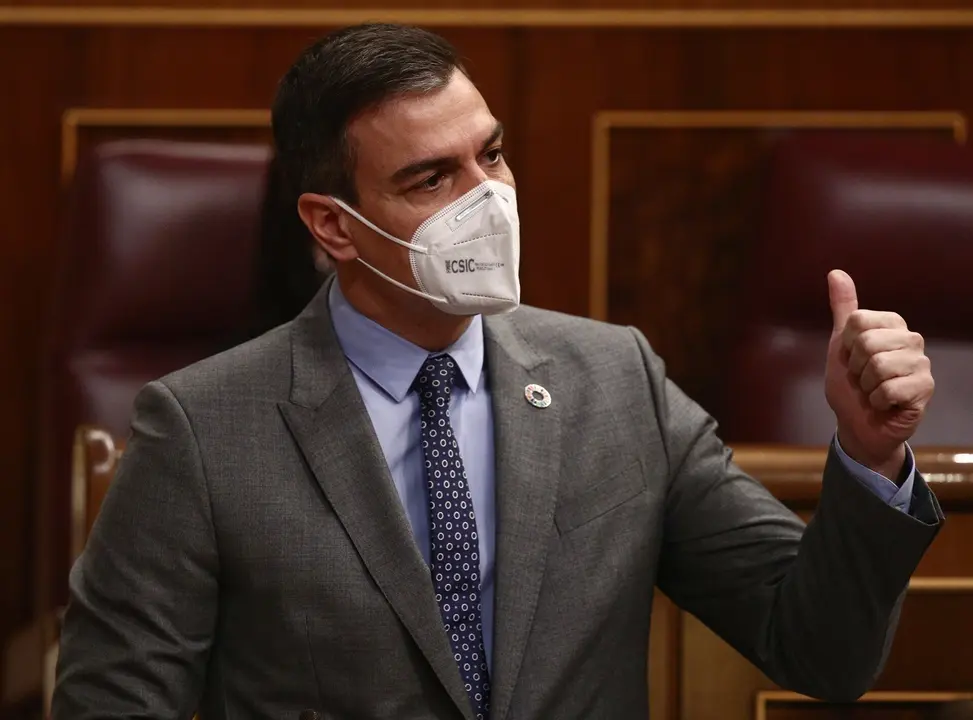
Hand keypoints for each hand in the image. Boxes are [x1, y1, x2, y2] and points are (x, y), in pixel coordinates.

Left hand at [824, 270, 933, 479]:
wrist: (858, 424)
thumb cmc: (850, 384)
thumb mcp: (840, 344)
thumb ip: (843, 308)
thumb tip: (835, 272)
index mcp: (891, 324)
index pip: (857, 321)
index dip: (845, 346)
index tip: (851, 359)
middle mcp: (911, 339)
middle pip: (866, 342)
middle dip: (855, 367)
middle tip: (862, 378)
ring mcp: (921, 363)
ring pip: (878, 366)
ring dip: (866, 386)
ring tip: (873, 391)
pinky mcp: (925, 388)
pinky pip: (889, 389)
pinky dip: (877, 401)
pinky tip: (884, 404)